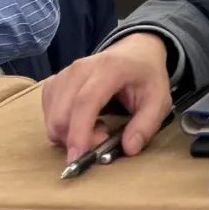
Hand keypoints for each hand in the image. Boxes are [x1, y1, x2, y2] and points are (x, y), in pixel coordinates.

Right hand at [42, 32, 172, 163]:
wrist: (135, 51)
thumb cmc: (147, 77)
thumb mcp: (159, 100)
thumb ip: (146, 125)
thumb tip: (129, 149)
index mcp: (109, 69)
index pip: (85, 102)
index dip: (79, 132)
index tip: (78, 158)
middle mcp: (80, 68)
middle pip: (62, 113)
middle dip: (76, 138)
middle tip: (104, 139)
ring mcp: (64, 74)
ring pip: (52, 116)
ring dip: (69, 134)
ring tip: (98, 125)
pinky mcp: (55, 82)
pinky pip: (48, 112)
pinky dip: (62, 125)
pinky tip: (83, 120)